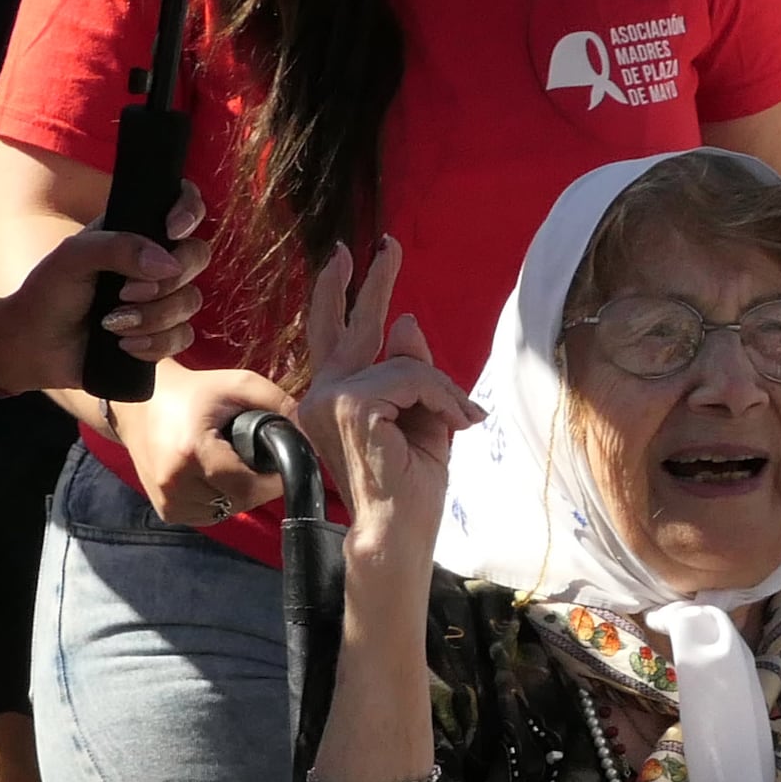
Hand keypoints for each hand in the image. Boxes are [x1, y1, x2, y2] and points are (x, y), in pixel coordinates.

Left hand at [0, 183, 206, 390]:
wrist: (33, 345)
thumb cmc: (48, 292)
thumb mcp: (74, 257)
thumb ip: (118, 247)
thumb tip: (168, 264)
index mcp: (136, 232)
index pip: (182, 204)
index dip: (189, 212)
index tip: (172, 231)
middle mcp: (154, 262)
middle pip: (197, 256)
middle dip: (166, 281)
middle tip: (125, 292)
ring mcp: (160, 300)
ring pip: (191, 301)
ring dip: (153, 317)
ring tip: (112, 324)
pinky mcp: (160, 336)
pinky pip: (183, 337)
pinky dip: (155, 343)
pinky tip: (124, 346)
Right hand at [119, 360, 299, 524]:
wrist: (138, 404)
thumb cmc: (192, 392)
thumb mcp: (236, 384)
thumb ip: (277, 403)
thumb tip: (310, 434)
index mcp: (191, 453)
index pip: (248, 487)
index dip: (272, 480)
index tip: (279, 463)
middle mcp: (175, 484)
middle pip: (240, 501)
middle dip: (257, 484)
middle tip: (252, 456)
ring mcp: (168, 503)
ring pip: (227, 511)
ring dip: (238, 493)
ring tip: (229, 462)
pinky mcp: (167, 512)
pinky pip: (210, 515)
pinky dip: (220, 499)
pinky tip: (212, 475)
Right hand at [295, 237, 481, 575]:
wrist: (396, 536)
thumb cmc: (408, 491)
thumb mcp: (420, 419)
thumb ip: (410, 372)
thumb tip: (403, 322)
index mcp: (334, 400)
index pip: (339, 337)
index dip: (345, 295)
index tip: (356, 257)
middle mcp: (321, 395)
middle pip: (351, 326)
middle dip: (372, 282)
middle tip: (388, 245)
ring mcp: (329, 398)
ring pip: (404, 361)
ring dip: (442, 390)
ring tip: (459, 420)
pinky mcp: (349, 406)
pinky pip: (413, 377)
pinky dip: (442, 397)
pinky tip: (455, 423)